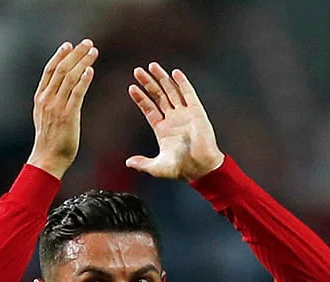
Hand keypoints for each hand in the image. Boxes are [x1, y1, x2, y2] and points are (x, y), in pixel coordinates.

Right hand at [26, 39, 98, 178]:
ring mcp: (56, 107)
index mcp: (40, 98)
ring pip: (69, 77)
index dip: (59, 55)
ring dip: (82, 62)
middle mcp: (47, 99)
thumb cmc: (49, 140)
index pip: (49, 70)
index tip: (69, 45)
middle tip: (87, 43)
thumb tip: (60, 90)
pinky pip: (76, 93)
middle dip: (75, 54)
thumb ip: (51, 101)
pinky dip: (83, 80)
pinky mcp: (68, 116)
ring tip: (93, 51)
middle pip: (61, 69)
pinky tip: (90, 70)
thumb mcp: (45, 116)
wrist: (47, 159)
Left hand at [126, 63, 224, 181]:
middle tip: (138, 71)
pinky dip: (182, 83)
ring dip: (162, 78)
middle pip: (158, 96)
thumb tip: (128, 162)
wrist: (201, 167)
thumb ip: (142, 163)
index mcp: (163, 129)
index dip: (140, 98)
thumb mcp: (157, 167)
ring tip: (152, 66)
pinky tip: (175, 73)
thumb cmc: (181, 168)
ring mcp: (185, 114)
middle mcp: (173, 119)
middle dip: (148, 83)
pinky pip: (189, 94)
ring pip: (171, 91)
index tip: (131, 87)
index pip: (149, 109)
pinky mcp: (196, 112)